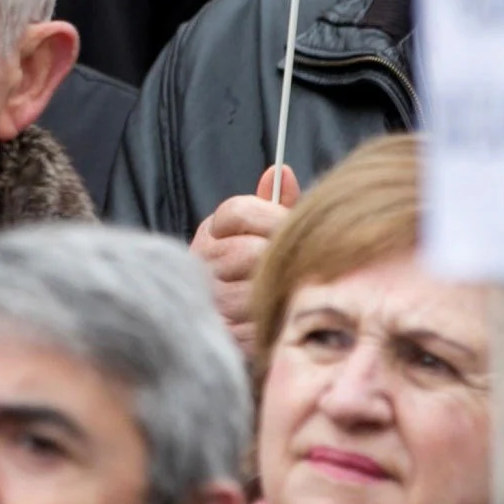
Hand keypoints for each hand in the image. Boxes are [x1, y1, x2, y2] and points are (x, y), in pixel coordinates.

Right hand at [191, 166, 295, 357]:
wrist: (229, 321)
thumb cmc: (255, 269)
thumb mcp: (258, 232)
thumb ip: (273, 204)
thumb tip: (282, 172)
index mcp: (211, 233)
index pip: (238, 212)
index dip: (271, 215)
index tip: (288, 222)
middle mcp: (203, 263)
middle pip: (250, 251)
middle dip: (279, 255)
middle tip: (300, 258)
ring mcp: (210, 298)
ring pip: (254, 287)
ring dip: (278, 287)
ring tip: (293, 285)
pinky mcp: (223, 331)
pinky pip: (257, 320)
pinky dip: (275, 315)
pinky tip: (283, 310)